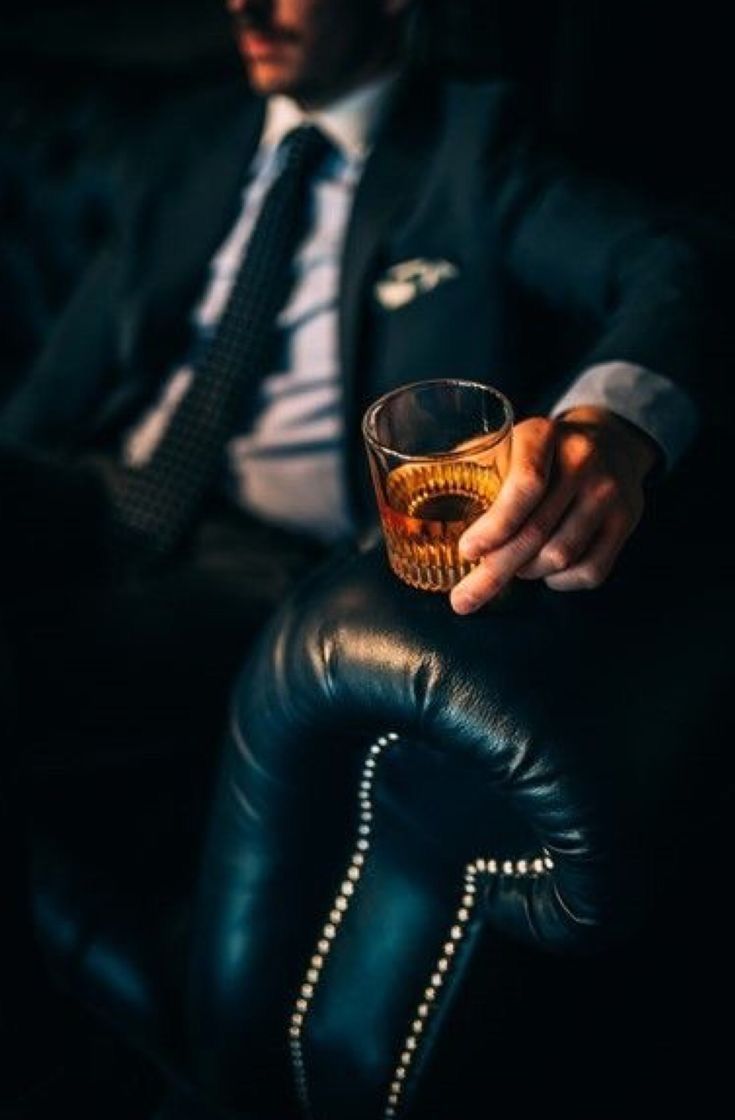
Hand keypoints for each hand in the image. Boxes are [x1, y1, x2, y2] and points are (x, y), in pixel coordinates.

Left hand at [450, 406, 659, 613]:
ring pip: (560, 556)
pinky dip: (560, 582)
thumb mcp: (504, 443)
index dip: (495, 526)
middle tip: (463, 599)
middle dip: (494, 572)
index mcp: (543, 436)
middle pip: (536, 531)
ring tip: (511, 566)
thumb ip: (469, 469)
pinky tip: (544, 571)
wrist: (608, 441)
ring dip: (527, 573)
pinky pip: (590, 571)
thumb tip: (415, 513)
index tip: (466, 551)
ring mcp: (609, 492)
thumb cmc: (538, 452)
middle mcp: (582, 460)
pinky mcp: (626, 520)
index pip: (524, 487)